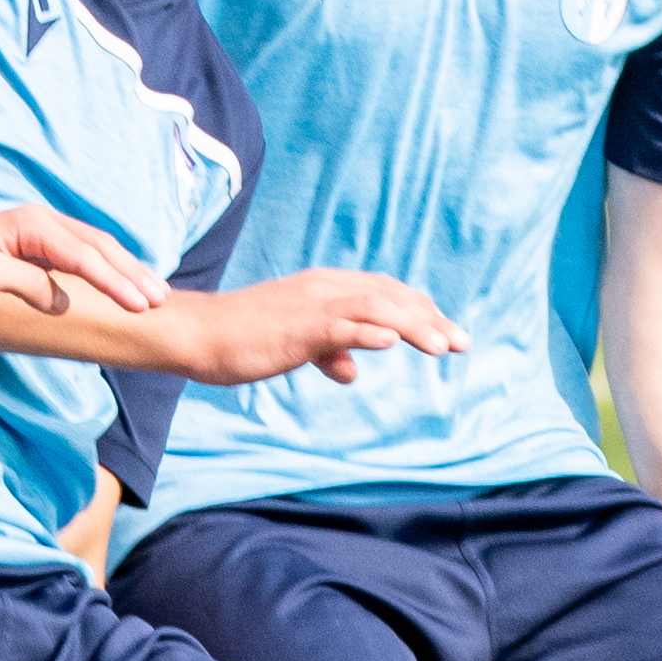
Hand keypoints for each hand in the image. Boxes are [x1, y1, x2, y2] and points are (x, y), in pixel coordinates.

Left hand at [0, 204, 165, 318]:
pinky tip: (116, 281)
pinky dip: (103, 267)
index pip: (85, 256)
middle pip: (98, 247)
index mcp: (32, 227)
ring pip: (93, 248)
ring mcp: (37, 231)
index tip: (142, 305)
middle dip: (131, 273)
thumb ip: (27, 285)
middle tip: (160, 300)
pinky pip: (78, 254)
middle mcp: (39, 222)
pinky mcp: (31, 244)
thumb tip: (62, 299)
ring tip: (151, 291)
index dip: (116, 282)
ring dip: (123, 269)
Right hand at [179, 267, 464, 384]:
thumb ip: (325, 352)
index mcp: (325, 289)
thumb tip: (350, 371)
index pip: (385, 293)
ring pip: (376, 309)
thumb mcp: (293, 346)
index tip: (446, 332)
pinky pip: (339, 327)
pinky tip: (392, 343)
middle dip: (431, 320)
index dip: (420, 310)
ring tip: (444, 347)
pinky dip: (367, 333)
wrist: (198, 334)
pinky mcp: (297, 327)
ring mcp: (312, 306)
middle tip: (464, 343)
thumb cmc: (242, 340)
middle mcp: (325, 289)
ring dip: (414, 327)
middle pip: (391, 298)